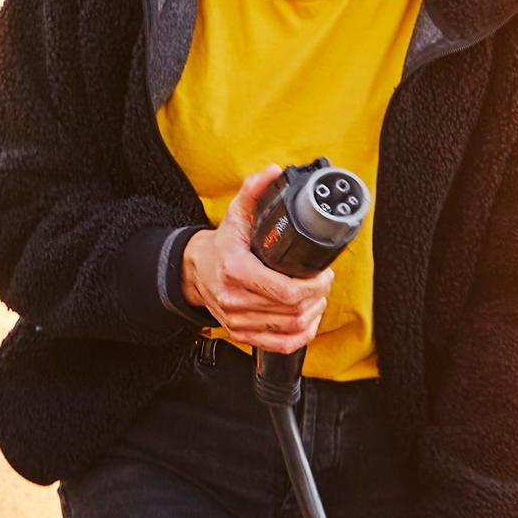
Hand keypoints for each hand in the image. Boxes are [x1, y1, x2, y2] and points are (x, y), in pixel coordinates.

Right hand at [181, 165, 332, 350]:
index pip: (286, 291)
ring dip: (312, 315)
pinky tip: (306, 321)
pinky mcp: (239, 333)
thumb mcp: (236, 216)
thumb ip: (254, 192)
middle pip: (292, 311)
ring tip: (317, 299)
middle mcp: (235, 299)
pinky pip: (279, 345)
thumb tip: (272, 172)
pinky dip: (300, 336)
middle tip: (323, 284)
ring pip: (289, 328)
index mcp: (237, 271)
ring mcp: (237, 320)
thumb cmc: (220, 246)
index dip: (314, 286)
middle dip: (317, 298)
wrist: (193, 271)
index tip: (325, 275)